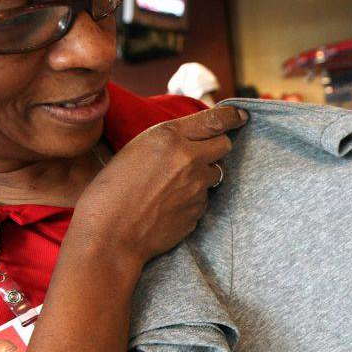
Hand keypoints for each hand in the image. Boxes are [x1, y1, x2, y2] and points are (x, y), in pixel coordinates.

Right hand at [71, 106, 247, 263]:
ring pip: (215, 173)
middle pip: (224, 145)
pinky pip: (204, 199)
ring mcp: (197, 188)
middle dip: (216, 147)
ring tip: (174, 183)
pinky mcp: (198, 211)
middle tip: (199, 153)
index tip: (241, 117)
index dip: (232, 117)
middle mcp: (189, 159)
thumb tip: (195, 138)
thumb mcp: (136, 149)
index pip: (216, 119)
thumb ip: (170, 140)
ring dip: (202, 174)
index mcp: (170, 137)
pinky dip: (193, 198)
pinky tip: (169, 204)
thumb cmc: (112, 190)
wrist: (110, 234)